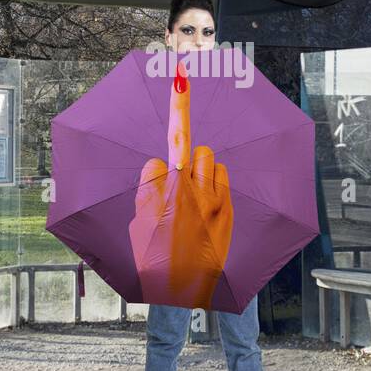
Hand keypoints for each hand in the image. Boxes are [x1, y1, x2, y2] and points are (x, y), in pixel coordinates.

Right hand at [128, 58, 232, 306]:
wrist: (186, 296)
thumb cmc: (155, 262)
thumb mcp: (139, 227)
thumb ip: (147, 191)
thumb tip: (158, 164)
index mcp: (171, 193)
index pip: (174, 139)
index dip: (178, 104)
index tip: (181, 74)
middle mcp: (199, 194)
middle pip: (196, 150)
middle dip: (186, 160)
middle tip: (175, 187)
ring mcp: (219, 204)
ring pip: (211, 165)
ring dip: (200, 176)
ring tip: (189, 206)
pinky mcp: (230, 213)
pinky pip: (221, 185)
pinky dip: (211, 192)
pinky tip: (202, 217)